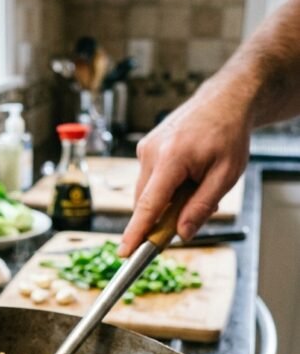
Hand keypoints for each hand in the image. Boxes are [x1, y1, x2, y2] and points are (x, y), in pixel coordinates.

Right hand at [117, 80, 252, 255]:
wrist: (224, 100)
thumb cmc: (228, 134)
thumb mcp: (226, 175)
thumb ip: (201, 207)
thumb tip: (181, 234)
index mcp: (171, 159)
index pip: (148, 205)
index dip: (136, 233)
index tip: (125, 253)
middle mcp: (151, 152)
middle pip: (145, 203)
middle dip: (164, 217)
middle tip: (194, 214)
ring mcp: (145, 148)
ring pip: (147, 192)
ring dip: (167, 201)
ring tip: (196, 185)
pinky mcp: (145, 147)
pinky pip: (149, 180)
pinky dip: (165, 187)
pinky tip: (187, 177)